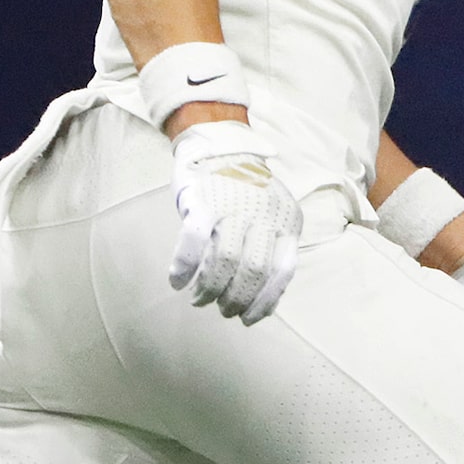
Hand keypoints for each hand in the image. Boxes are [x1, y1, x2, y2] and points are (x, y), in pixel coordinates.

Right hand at [168, 120, 301, 324]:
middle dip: (235, 299)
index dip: (265, 301)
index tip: (249, 319)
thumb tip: (262, 301)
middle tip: (221, 309)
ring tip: (200, 299)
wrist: (219, 144)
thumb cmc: (245, 191)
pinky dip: (185, 267)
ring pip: (224, 260)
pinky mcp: (203, 201)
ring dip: (209, 288)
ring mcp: (233, 207)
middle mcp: (263, 215)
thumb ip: (269, 250)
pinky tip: (177, 281)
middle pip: (253, 270)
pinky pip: (193, 241)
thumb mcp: (270, 217)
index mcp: (286, 222)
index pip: (283, 271)